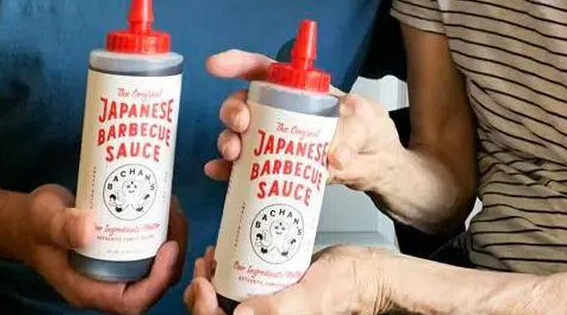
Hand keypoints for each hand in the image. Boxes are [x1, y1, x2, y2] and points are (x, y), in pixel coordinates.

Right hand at [15, 184, 187, 314]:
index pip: (132, 301)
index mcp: (87, 289)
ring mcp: (113, 269)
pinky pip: (148, 250)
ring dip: (171, 240)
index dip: (158, 280)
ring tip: (172, 207)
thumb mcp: (44, 220)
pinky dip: (161, 231)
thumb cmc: (32, 224)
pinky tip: (163, 204)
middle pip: (151, 285)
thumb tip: (89, 229)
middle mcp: (105, 283)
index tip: (169, 246)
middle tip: (175, 218)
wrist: (26, 219)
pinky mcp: (119, 252)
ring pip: (154, 267)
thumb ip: (62, 227)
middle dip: (172, 256)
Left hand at [185, 245, 384, 314]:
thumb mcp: (312, 296)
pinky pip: (238, 292)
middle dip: (202, 296)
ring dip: (210, 286)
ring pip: (224, 307)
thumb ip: (280, 308)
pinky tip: (224, 258)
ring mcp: (266, 310)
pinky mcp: (268, 295)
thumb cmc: (347, 287)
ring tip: (210, 261)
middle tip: (203, 267)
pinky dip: (225, 278)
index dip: (205, 312)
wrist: (364, 272)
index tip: (203, 284)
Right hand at [203, 51, 403, 193]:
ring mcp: (277, 141)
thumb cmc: (374, 138)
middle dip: (234, 109)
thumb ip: (353, 136)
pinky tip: (220, 175)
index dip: (239, 63)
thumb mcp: (370, 128)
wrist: (384, 172)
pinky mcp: (275, 168)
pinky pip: (247, 168)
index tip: (216, 65)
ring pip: (242, 134)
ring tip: (233, 154)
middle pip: (247, 102)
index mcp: (305, 93)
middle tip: (241, 124)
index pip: (268, 70)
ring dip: (230, 140)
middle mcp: (285, 113)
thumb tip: (334, 156)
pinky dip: (230, 171)